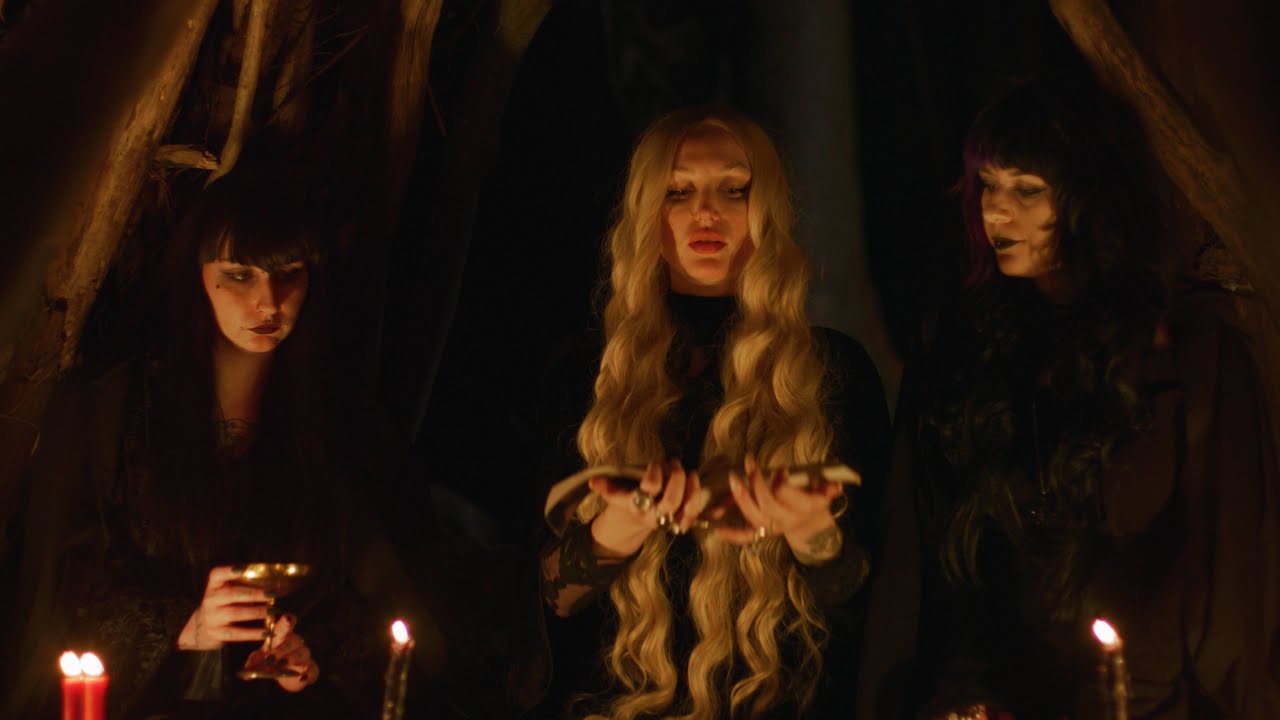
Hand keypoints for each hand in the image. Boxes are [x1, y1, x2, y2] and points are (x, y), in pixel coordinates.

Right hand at [177, 566, 270, 649]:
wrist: (203, 626)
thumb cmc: (225, 603)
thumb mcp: (229, 590)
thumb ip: (245, 585)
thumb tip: (274, 584)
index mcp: (214, 585)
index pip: (216, 575)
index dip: (228, 571)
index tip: (243, 569)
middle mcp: (210, 600)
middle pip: (231, 594)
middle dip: (254, 593)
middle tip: (273, 593)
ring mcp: (211, 617)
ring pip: (235, 613)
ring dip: (256, 612)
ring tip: (274, 610)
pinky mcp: (216, 633)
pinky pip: (236, 633)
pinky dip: (253, 633)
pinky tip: (267, 632)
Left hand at [243, 613, 320, 691]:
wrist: (285, 675)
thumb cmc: (270, 661)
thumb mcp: (258, 661)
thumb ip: (252, 663)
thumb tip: (245, 671)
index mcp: (282, 636)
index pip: (286, 625)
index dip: (288, 621)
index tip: (286, 618)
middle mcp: (295, 644)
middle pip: (293, 641)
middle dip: (282, 648)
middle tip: (270, 658)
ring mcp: (304, 656)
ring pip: (303, 653)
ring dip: (292, 659)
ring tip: (281, 666)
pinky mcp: (311, 669)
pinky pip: (313, 669)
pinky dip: (308, 673)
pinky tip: (302, 678)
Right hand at [588, 460, 710, 557]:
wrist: (632, 522)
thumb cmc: (625, 498)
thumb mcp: (613, 492)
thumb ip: (605, 486)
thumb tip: (593, 482)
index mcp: (636, 505)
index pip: (649, 488)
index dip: (654, 473)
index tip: (654, 463)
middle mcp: (653, 515)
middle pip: (671, 501)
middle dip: (676, 479)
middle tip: (675, 464)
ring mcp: (668, 520)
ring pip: (686, 509)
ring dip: (691, 489)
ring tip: (690, 472)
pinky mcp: (680, 521)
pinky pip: (693, 515)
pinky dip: (697, 500)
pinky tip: (695, 484)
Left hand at [719, 455, 845, 564]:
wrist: (812, 525)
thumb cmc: (815, 499)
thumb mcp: (825, 490)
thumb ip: (828, 486)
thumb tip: (833, 485)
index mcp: (804, 508)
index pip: (787, 496)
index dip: (781, 482)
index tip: (780, 469)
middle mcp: (787, 520)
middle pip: (767, 504)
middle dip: (757, 483)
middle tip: (750, 463)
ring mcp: (773, 528)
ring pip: (754, 517)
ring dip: (742, 499)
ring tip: (733, 479)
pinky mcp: (763, 533)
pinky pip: (747, 537)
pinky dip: (733, 535)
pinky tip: (718, 531)